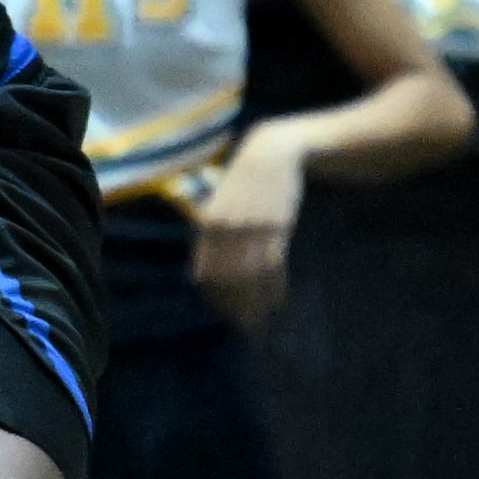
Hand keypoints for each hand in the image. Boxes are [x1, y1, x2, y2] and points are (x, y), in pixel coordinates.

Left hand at [186, 132, 305, 321]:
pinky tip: (277, 299)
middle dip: (237, 306)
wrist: (273, 151)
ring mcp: (253, 227)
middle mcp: (228, 227)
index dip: (216, 298)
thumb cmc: (243, 180)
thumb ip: (210, 238)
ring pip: (253, 275)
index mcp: (209, 223)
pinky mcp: (277, 225)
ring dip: (257, 301)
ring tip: (261, 319)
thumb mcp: (219, 204)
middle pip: (230, 278)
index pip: (207, 272)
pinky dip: (275, 286)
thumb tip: (200, 277)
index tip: (225, 315)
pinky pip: (274, 265)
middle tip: (246, 326)